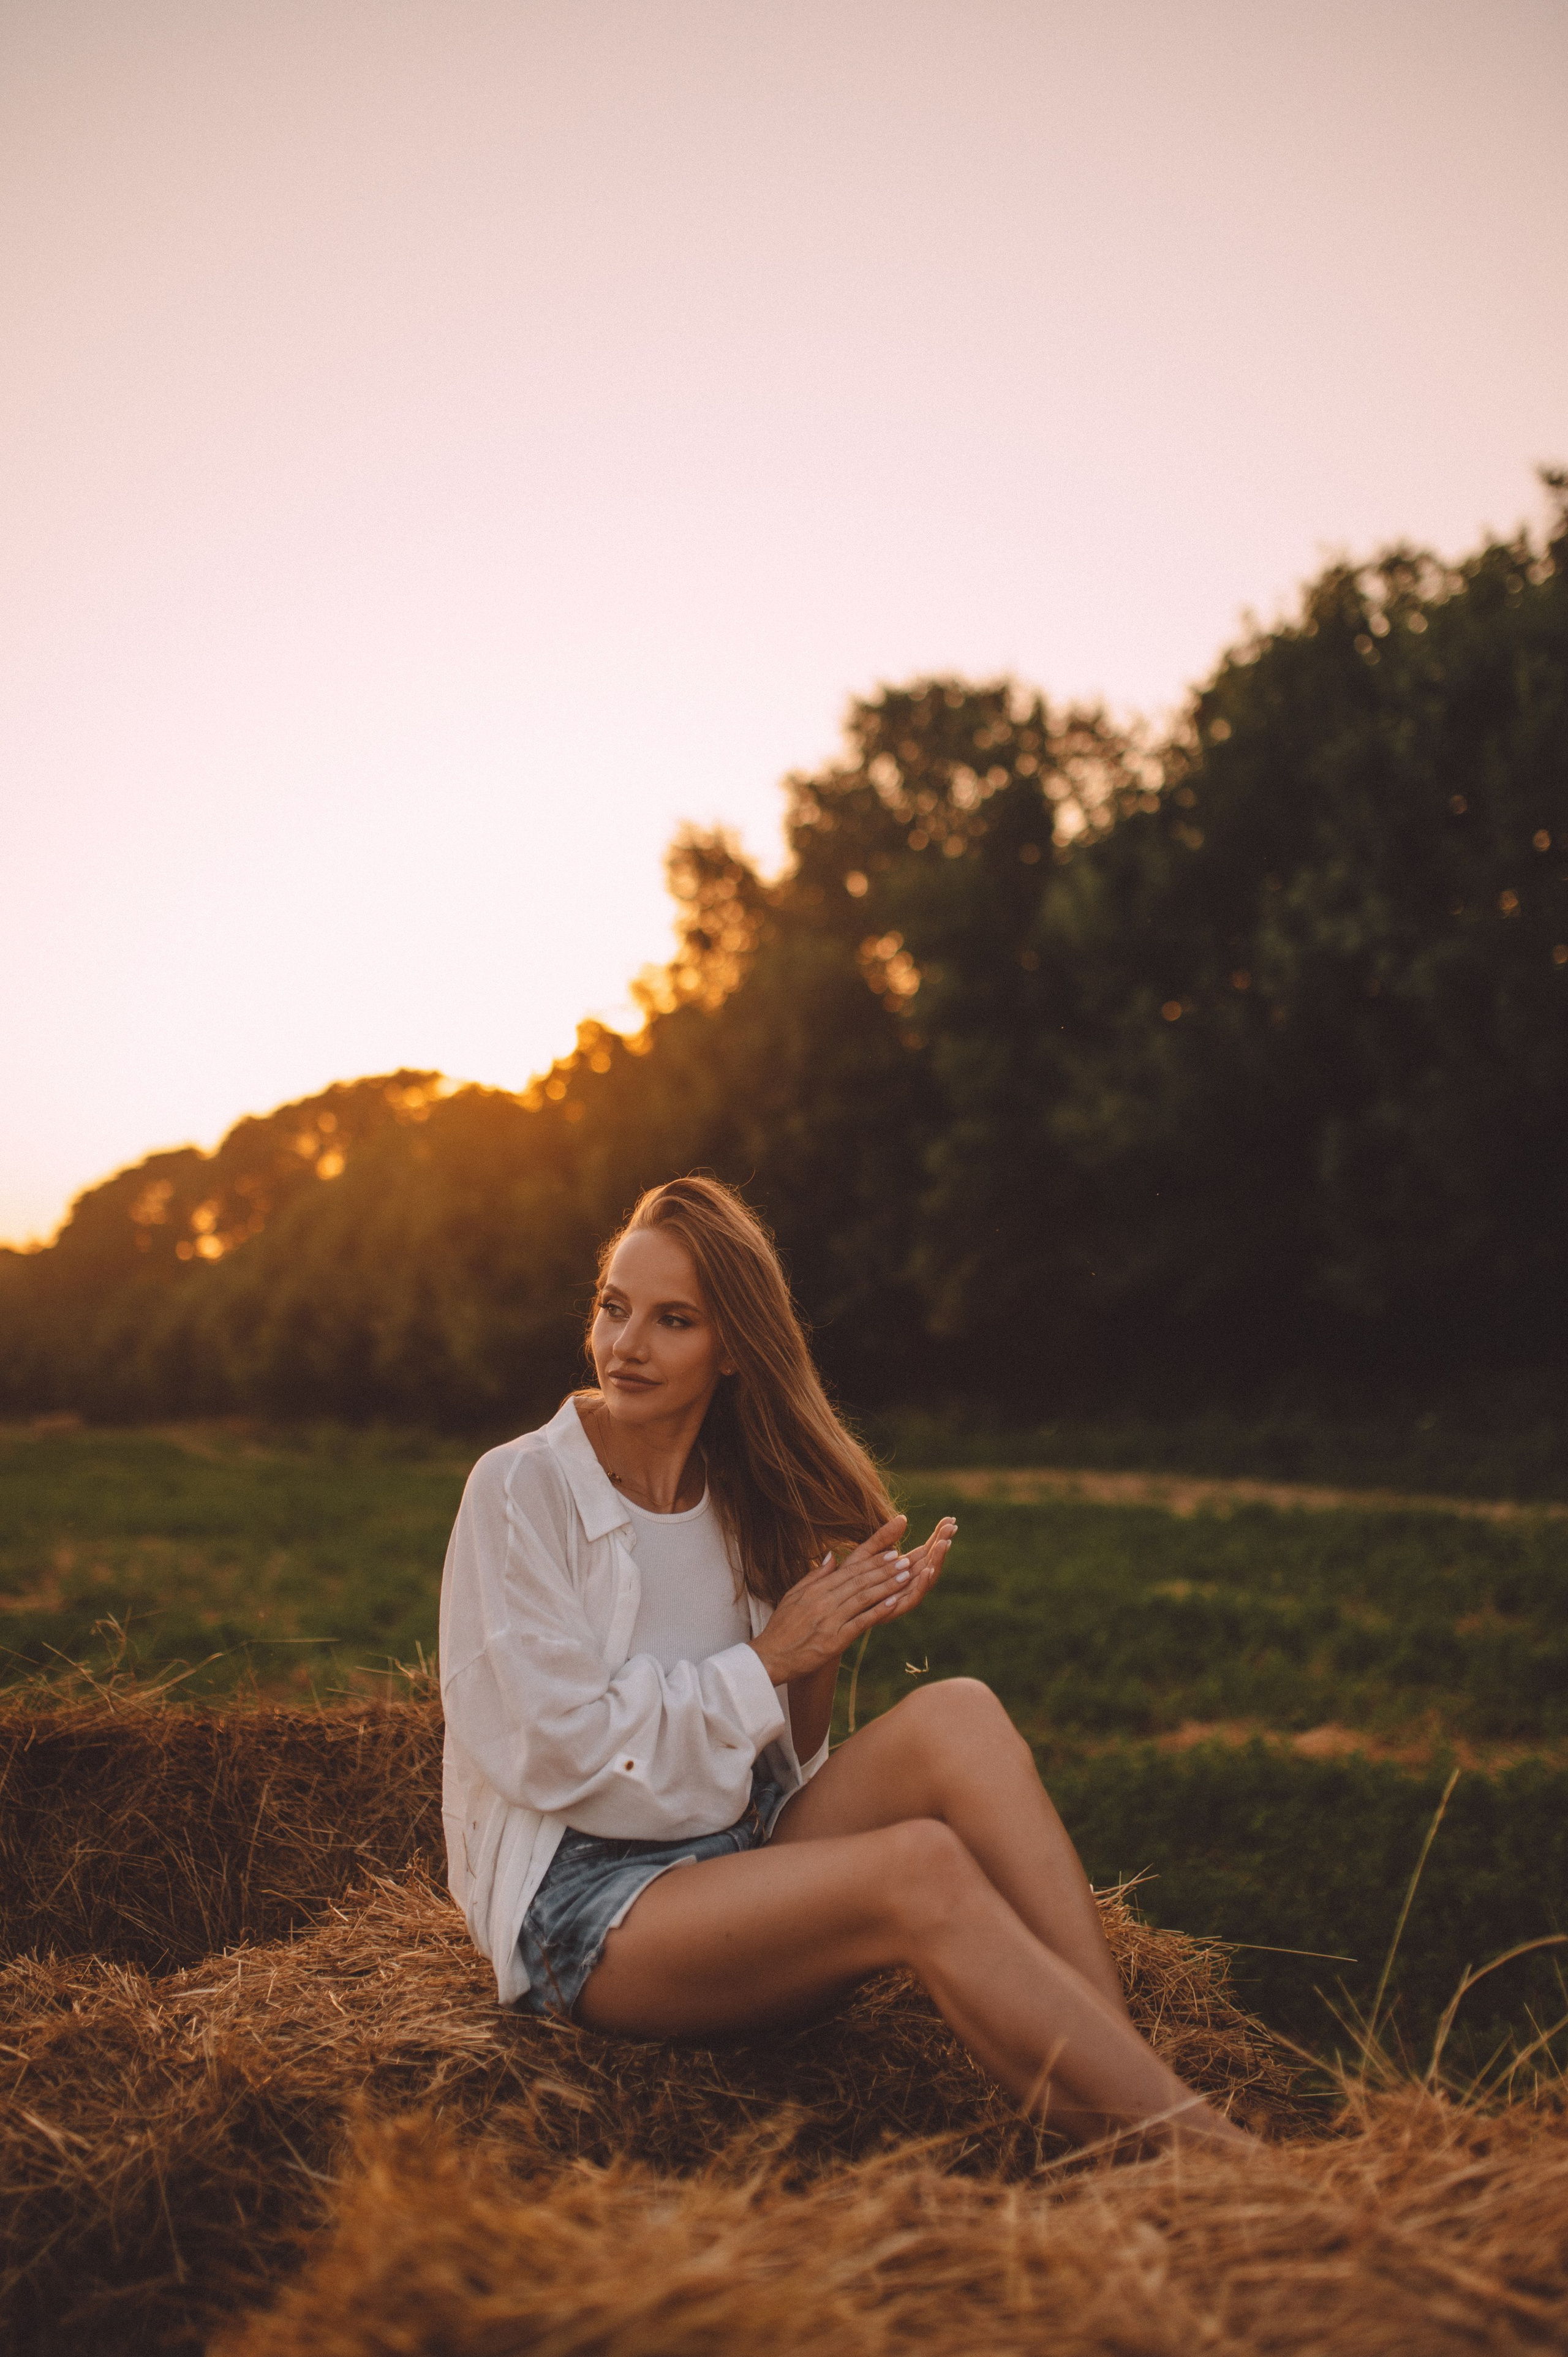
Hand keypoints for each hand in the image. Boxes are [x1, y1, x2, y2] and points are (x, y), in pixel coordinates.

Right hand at [750, 1513, 957, 1684]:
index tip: (891, 1552)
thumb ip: (815, 1576)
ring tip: (906, 1576)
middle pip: (860, 1581)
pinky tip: (893, 1602)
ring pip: (863, 1597)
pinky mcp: (834, 1640)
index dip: (873, 1561)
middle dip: (885, 1569)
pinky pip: (860, 1622)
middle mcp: (823, 1601)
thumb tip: (832, 1556)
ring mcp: (829, 1620)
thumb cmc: (781, 1628)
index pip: (849, 1571)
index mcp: (815, 1590)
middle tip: (906, 1559)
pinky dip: (877, 1611)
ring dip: (887, 1585)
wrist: (769, 1657)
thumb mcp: (793, 1596)